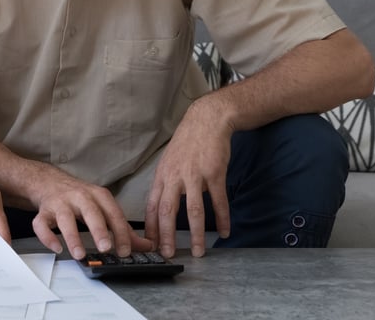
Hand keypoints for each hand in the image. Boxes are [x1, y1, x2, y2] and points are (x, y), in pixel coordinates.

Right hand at [31, 173, 152, 259]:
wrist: (49, 181)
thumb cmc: (79, 197)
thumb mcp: (103, 207)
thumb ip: (123, 227)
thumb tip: (147, 246)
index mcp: (97, 196)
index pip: (113, 213)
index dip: (121, 232)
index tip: (126, 250)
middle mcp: (79, 197)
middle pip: (90, 212)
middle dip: (99, 230)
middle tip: (106, 248)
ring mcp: (60, 203)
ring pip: (64, 219)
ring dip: (72, 237)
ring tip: (79, 254)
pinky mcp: (43, 211)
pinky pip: (41, 224)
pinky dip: (47, 237)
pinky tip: (57, 248)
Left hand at [144, 98, 232, 257]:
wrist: (207, 120)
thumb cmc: (187, 143)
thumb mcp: (169, 161)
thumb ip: (165, 183)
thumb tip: (160, 206)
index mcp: (162, 176)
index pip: (152, 205)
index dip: (150, 226)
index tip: (149, 243)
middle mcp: (175, 177)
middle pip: (168, 211)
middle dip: (167, 235)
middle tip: (168, 254)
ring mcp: (195, 175)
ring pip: (193, 211)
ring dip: (196, 234)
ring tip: (199, 251)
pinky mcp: (215, 173)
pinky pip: (218, 201)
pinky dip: (222, 218)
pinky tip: (224, 231)